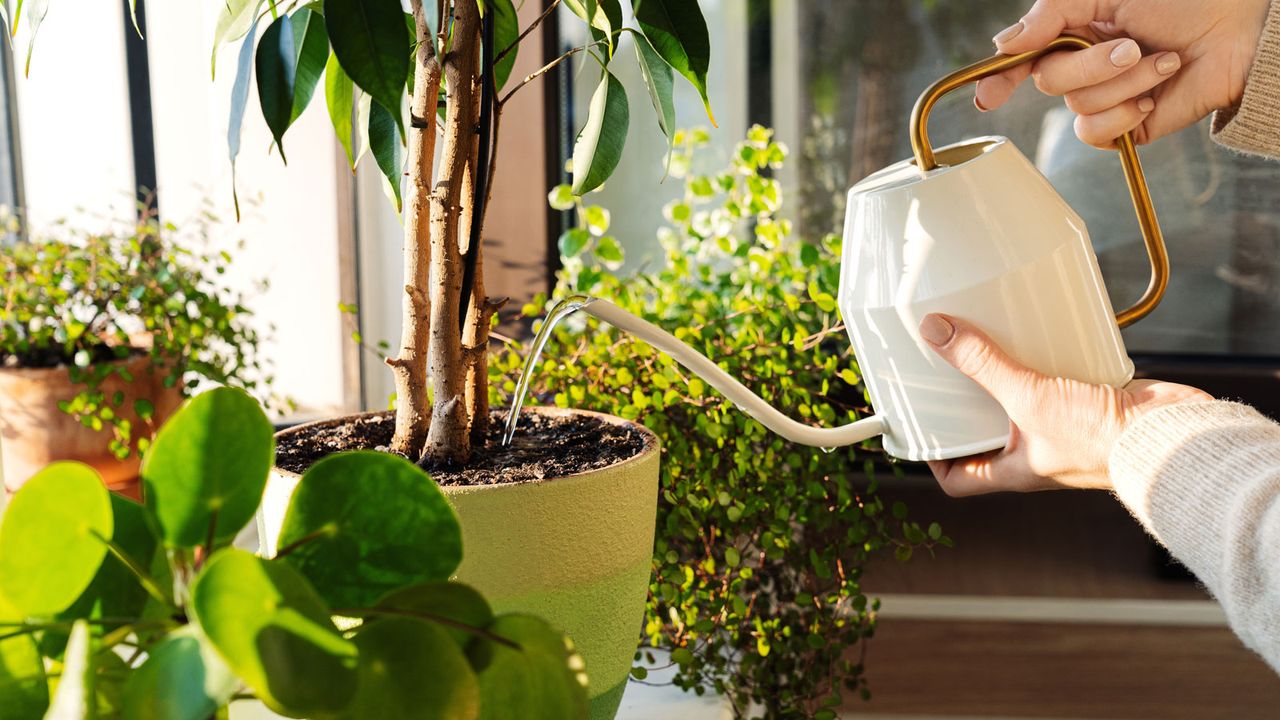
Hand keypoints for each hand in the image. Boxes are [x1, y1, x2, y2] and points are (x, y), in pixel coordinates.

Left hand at [918, 313, 1211, 495]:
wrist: (1172, 436)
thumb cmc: (1104, 442)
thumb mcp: (1029, 399)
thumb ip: (983, 365)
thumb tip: (936, 333)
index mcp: (1014, 470)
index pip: (958, 478)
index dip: (934, 459)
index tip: (918, 429)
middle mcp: (1036, 454)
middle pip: (986, 435)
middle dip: (966, 407)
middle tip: (944, 373)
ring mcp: (1064, 429)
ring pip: (1022, 405)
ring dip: (1005, 377)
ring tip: (983, 343)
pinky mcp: (1090, 403)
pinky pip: (1058, 382)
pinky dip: (1046, 359)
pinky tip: (1036, 333)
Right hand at [975, 0, 1271, 147]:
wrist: (1240, 30)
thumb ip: (1049, 14)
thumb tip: (1003, 44)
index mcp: (1074, 31)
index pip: (1022, 59)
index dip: (999, 78)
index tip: (987, 97)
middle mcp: (1085, 66)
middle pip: (1050, 82)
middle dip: (1092, 66)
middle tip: (1132, 46)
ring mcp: (1105, 97)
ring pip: (1078, 106)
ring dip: (1125, 83)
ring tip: (1163, 62)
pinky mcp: (1127, 125)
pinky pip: (1097, 134)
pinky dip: (1125, 114)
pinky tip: (1153, 96)